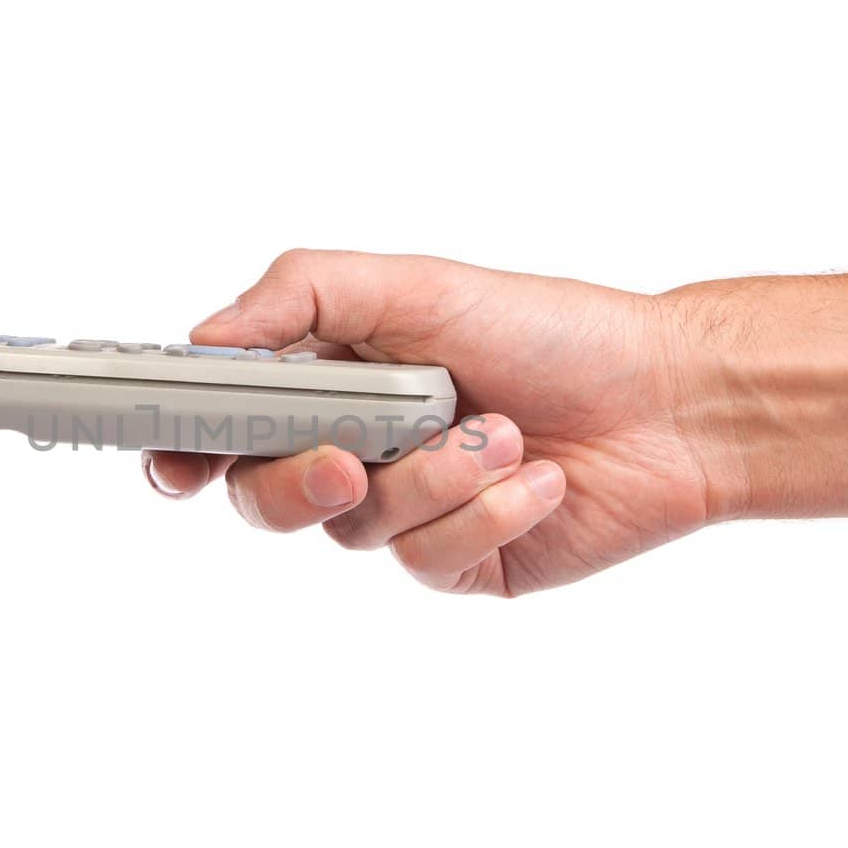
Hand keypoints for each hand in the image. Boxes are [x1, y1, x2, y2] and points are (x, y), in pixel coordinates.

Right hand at [142, 250, 717, 595]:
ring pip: (355, 529)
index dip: (186, 447)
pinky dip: (485, 514)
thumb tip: (205, 340)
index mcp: (332, 379)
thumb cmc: (550, 331)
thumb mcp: (415, 285)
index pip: (228, 424)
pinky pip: (428, 561)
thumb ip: (300, 296)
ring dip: (433, 480)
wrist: (672, 401)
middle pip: (263, 497)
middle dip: (296, 483)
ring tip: (505, 435)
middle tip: (344, 462)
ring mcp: (406, 512)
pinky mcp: (458, 562)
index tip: (176, 461)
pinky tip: (540, 482)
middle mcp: (357, 449)